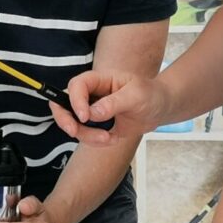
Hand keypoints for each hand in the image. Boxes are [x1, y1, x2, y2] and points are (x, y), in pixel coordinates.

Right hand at [50, 70, 168, 147]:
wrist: (159, 109)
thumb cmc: (150, 95)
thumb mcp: (137, 95)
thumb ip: (114, 103)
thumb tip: (93, 113)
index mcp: (99, 80)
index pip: (77, 85)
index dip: (75, 100)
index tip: (85, 117)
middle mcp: (91, 94)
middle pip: (63, 104)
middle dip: (65, 120)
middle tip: (74, 132)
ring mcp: (91, 111)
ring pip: (73, 124)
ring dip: (86, 136)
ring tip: (109, 139)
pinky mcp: (96, 126)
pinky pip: (85, 136)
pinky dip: (95, 142)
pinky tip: (113, 139)